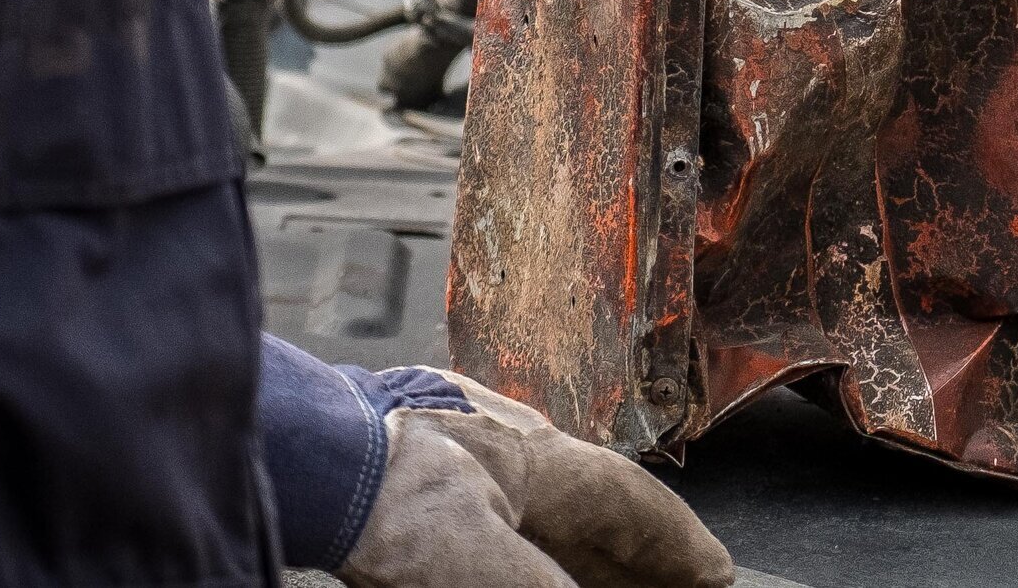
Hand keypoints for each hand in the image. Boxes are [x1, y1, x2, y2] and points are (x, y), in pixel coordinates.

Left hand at [334, 375, 733, 587]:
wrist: (299, 452)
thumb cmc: (377, 492)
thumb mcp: (480, 567)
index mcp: (545, 457)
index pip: (636, 506)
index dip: (683, 549)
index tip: (718, 577)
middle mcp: (515, 444)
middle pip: (598, 512)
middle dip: (639, 559)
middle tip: (677, 587)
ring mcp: (467, 449)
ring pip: (550, 513)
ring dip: (587, 556)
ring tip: (611, 586)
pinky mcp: (420, 466)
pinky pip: (503, 514)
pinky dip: (530, 548)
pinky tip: (525, 565)